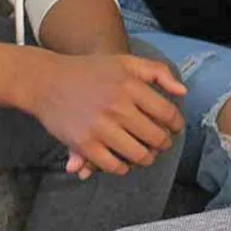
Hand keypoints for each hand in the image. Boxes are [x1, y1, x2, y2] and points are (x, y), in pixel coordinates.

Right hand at [25, 53, 186, 178]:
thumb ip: (158, 72)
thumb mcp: (125, 62)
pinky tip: (123, 162)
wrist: (47, 81)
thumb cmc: (90, 71)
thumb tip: (183, 92)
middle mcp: (117, 107)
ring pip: (138, 155)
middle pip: (156, 138)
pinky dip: (123, 168)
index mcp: (130, 86)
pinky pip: (113, 166)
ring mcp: (100, 127)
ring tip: (146, 155)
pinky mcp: (84, 144)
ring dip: (146, 159)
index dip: (176, 125)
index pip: (167, 113)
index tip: (174, 129)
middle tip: (161, 144)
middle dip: (163, 144)